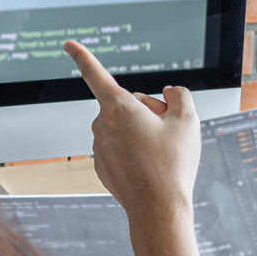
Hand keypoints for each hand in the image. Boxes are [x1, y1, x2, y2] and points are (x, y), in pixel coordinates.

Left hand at [64, 40, 216, 255]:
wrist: (159, 211)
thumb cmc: (173, 164)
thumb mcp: (188, 120)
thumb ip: (179, 95)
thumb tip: (167, 94)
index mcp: (118, 107)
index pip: (95, 74)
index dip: (82, 56)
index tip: (68, 44)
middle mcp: (101, 125)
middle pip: (127, 104)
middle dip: (148, 110)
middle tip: (169, 132)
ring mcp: (99, 147)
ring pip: (124, 127)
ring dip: (142, 132)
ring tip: (161, 154)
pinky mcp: (102, 166)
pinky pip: (120, 148)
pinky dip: (135, 152)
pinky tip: (150, 168)